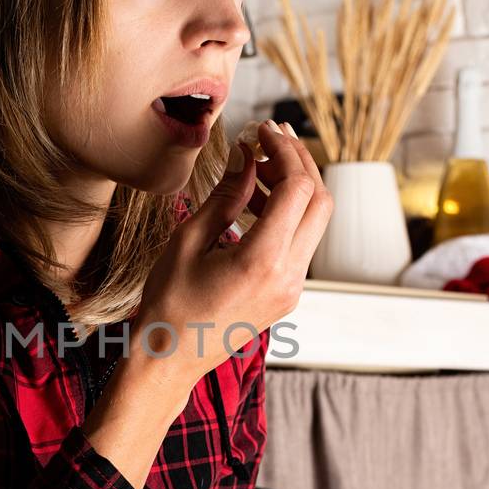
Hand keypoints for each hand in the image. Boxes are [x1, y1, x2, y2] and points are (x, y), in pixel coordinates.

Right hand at [133, 121, 331, 389]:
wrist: (170, 359)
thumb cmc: (169, 303)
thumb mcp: (189, 240)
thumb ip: (226, 194)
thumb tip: (247, 155)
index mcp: (263, 260)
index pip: (298, 188)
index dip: (285, 150)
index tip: (263, 130)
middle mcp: (289, 275)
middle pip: (320, 201)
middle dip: (299, 162)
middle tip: (269, 139)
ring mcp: (293, 288)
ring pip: (315, 221)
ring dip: (293, 188)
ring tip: (254, 169)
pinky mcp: (288, 293)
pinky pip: (300, 243)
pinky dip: (286, 215)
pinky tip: (253, 203)